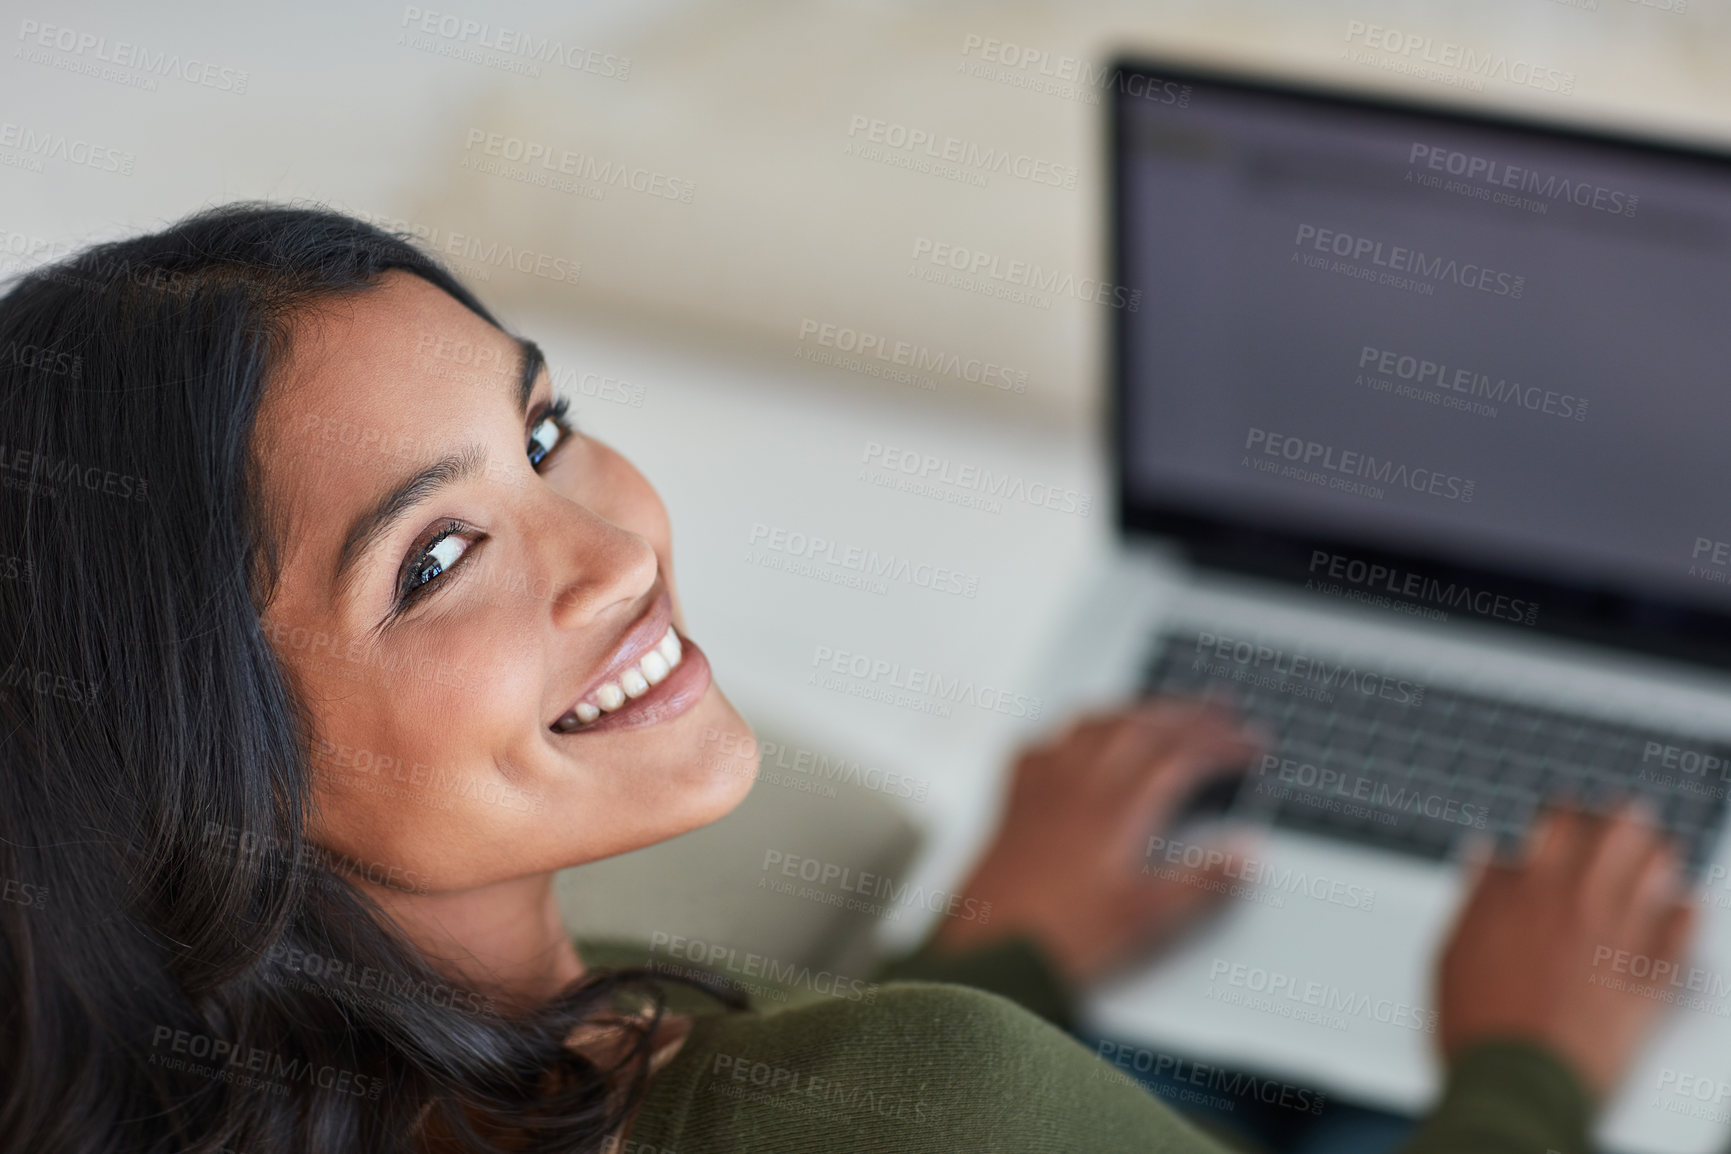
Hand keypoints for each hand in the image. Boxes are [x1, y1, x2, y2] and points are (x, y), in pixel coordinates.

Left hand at [930, 699, 1263, 986]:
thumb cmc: (1060, 939)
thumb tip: (1246, 851)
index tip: (1253, 743)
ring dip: (1134, 710)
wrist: (985, 953)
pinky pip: (1042, 746)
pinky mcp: (1014, 803)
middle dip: (1188, 713)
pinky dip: (1070, 733)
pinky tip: (1075, 741)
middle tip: (1221, 710)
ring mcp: (1043, 789)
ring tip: (1160, 711)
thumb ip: (1200, 882)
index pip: (1182, 757)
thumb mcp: (1144, 920)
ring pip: (1093, 724)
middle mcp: (1080, 787)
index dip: (1222, 744)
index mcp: (1118, 811)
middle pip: (1141, 727)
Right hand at [1435, 802, 1696, 1099]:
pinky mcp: (1645, 984)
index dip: (1565, 812)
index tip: (1567, 809)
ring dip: (1657, 858)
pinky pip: (1679, 938)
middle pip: (1613, 841)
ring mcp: (1615, 945)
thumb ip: (1474, 898)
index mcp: (1526, 895)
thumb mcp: (1452, 951)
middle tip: (1626, 815)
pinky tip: (1686, 906)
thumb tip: (1485, 856)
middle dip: (1621, 821)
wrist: (1517, 1085)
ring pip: (1653, 879)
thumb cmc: (1477, 1024)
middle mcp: (1576, 910)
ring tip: (1659, 851)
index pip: (1556, 827)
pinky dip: (1684, 917)